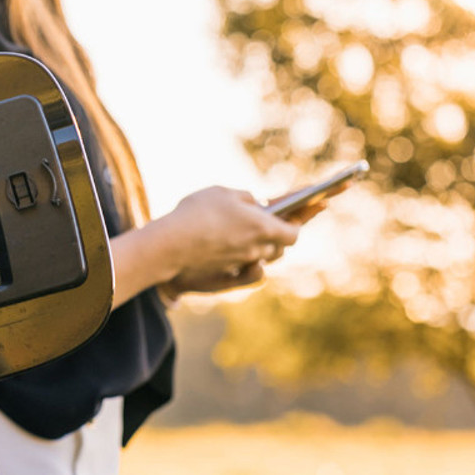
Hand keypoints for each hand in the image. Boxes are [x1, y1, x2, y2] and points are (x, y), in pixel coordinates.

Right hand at [150, 186, 299, 300]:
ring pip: (264, 258)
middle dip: (277, 233)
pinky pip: (250, 274)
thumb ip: (246, 199)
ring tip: (256, 235)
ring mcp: (244, 268)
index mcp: (264, 227)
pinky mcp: (229, 281)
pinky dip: (250, 264)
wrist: (168, 246)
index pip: (294, 230)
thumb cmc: (196, 214)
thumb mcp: (223, 193)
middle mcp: (259, 250)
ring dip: (262, 247)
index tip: (306, 213)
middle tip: (272, 222)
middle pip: (279, 246)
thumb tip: (256, 206)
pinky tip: (245, 255)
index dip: (300, 221)